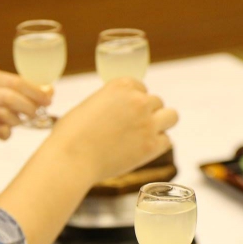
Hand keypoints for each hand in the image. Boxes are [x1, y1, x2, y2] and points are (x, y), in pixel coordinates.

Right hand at [0, 70, 51, 150]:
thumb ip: (15, 92)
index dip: (37, 91)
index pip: (17, 81)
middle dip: (30, 108)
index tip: (49, 98)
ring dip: (17, 122)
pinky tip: (2, 133)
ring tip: (16, 124)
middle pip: (13, 98)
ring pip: (6, 115)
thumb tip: (48, 92)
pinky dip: (6, 134)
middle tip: (36, 115)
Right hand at [51, 78, 176, 183]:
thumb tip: (119, 113)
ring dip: (161, 125)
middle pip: (157, 102)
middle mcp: (138, 100)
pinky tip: (144, 151)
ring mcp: (147, 122)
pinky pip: (167, 141)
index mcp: (121, 85)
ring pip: (172, 117)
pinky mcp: (151, 145)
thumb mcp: (89, 105)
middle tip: (133, 128)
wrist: (70, 158)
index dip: (134, 101)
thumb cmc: (70, 135)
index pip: (141, 87)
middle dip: (147, 113)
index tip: (126, 113)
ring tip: (147, 136)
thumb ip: (110, 103)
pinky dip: (158, 146)